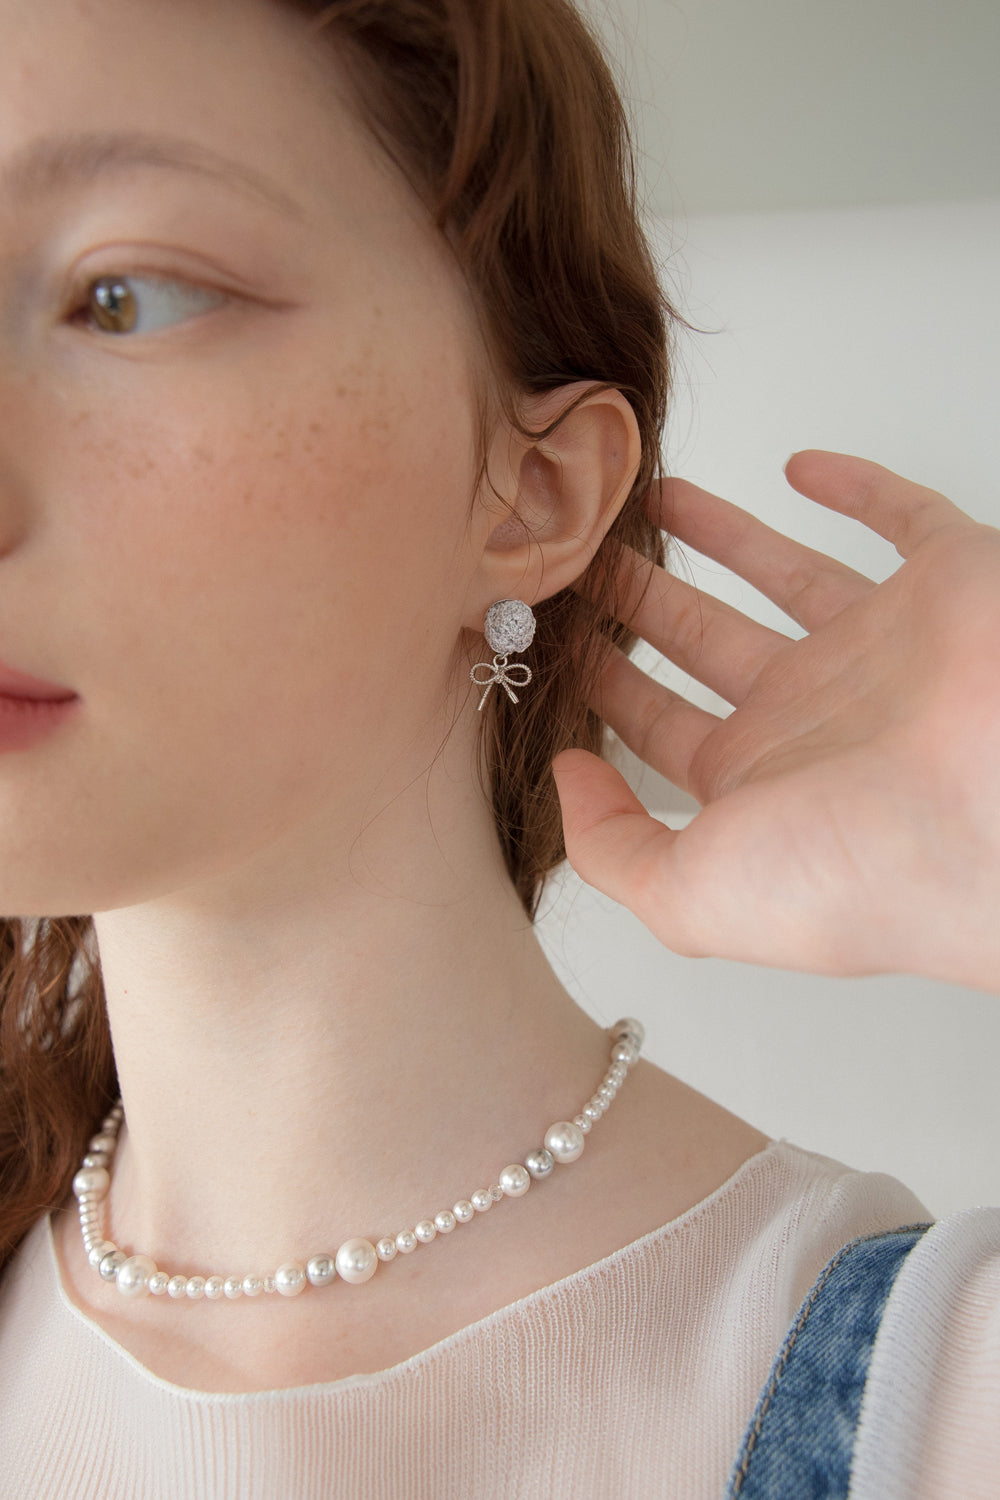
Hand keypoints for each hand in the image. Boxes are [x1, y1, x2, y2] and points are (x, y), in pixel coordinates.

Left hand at [552, 450, 999, 991]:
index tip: (558, 639)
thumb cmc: (862, 870)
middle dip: (644, 602)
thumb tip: (564, 780)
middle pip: (706, 642)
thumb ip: (611, 847)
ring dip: (721, 537)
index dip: (607, 685)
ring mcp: (882, 646)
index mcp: (759, 781)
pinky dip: (856, 487)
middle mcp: (818, 715)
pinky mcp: (946, 580)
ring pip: (786, 574)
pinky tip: (800, 467)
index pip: (662, 724)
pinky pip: (900, 516)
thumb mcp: (692, 892)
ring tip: (655, 499)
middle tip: (585, 558)